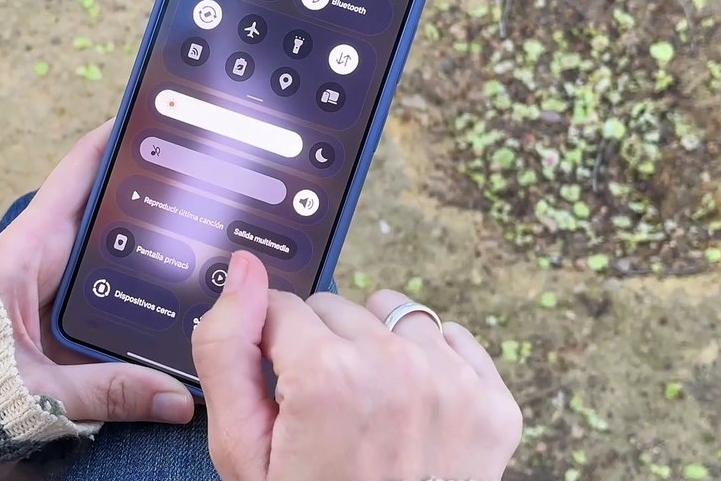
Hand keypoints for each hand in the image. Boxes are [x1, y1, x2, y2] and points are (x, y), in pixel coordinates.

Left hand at [0, 120, 194, 424]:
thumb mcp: (39, 389)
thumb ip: (108, 391)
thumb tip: (178, 399)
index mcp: (26, 254)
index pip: (74, 178)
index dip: (109, 142)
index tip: (147, 113)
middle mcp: (40, 260)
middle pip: (104, 212)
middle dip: (148, 192)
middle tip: (202, 175)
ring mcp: (49, 286)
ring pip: (109, 251)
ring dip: (149, 242)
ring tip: (206, 229)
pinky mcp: (55, 315)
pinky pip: (107, 289)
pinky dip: (138, 284)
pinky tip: (180, 292)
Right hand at [194, 251, 521, 480]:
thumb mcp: (241, 450)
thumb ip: (227, 350)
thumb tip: (244, 270)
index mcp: (328, 375)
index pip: (282, 308)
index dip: (272, 352)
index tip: (282, 396)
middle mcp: (396, 366)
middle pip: (335, 308)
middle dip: (320, 349)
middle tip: (323, 416)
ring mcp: (453, 384)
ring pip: (392, 315)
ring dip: (374, 347)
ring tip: (367, 409)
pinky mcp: (493, 404)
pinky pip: (451, 339)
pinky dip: (427, 362)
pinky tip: (410, 412)